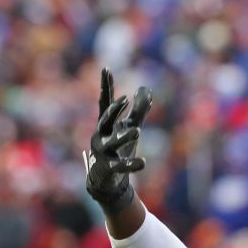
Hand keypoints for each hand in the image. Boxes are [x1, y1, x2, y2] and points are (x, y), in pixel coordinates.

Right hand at [84, 68, 150, 214]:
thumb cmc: (118, 149)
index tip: (106, 68)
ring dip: (124, 136)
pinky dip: (132, 164)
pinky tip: (143, 162)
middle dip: (113, 110)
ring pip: (112, 143)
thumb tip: (146, 89)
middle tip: (125, 100)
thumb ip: (138, 110)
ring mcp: (103, 153)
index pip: (104, 101)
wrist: (107, 179)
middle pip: (105, 120)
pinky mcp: (109, 169)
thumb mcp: (129, 127)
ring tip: (137, 131)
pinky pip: (121, 166)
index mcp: (106, 124)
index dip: (106, 85)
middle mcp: (101, 136)